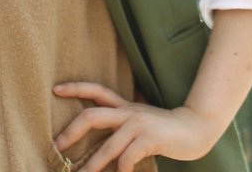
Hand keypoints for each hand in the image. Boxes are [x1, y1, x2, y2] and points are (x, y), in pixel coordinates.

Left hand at [53, 82, 223, 171]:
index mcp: (124, 106)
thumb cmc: (164, 130)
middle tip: (58, 146)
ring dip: (92, 165)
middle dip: (71, 132)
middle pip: (92, 116)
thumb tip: (98, 145)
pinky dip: (121, 170)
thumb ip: (121, 126)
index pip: (96, 91)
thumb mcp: (140, 122)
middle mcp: (129, 112)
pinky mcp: (150, 138)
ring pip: (108, 146)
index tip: (55, 90)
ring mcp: (139, 124)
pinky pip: (127, 158)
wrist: (195, 128)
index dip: (75, 88)